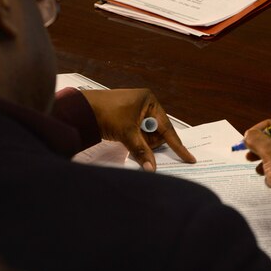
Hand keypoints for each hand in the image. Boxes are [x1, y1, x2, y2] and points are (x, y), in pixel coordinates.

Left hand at [81, 88, 195, 170]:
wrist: (82, 109)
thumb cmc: (106, 112)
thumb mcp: (127, 133)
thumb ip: (142, 150)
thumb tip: (152, 169)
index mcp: (149, 101)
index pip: (167, 127)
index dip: (177, 145)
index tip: (189, 158)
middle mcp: (145, 105)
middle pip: (157, 133)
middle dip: (149, 142)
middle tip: (136, 141)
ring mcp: (136, 112)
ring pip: (147, 136)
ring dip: (140, 142)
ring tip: (127, 138)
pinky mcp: (127, 120)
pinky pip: (138, 135)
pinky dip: (135, 141)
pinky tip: (126, 140)